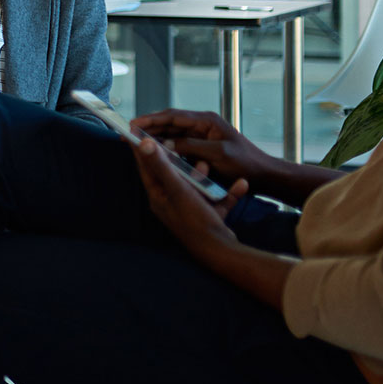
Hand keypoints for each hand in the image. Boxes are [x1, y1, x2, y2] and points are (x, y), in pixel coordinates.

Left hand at [130, 135, 247, 256]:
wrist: (219, 251)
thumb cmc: (194, 220)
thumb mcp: (177, 189)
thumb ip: (162, 166)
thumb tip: (144, 144)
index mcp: (159, 196)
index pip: (147, 168)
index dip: (144, 150)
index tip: (141, 133)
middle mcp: (172, 203)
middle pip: (174, 176)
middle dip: (181, 162)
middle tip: (183, 148)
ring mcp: (190, 210)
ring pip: (197, 186)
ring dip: (203, 175)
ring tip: (206, 165)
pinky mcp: (209, 216)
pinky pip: (218, 199)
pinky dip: (228, 192)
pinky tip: (241, 184)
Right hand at [131, 108, 278, 187]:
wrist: (264, 176)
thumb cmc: (245, 163)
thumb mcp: (218, 154)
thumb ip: (192, 146)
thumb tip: (167, 144)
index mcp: (206, 121)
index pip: (172, 116)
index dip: (151, 119)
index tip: (133, 124)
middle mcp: (202, 125)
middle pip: (169, 123)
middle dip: (148, 127)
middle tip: (128, 133)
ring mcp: (201, 136)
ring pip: (172, 134)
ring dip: (155, 138)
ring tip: (136, 143)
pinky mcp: (202, 148)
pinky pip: (179, 145)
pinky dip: (166, 148)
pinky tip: (155, 154)